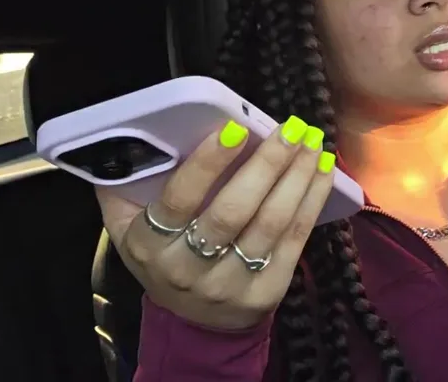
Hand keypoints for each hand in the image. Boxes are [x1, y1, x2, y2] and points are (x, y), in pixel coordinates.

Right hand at [97, 115, 335, 329]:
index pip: (178, 201)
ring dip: (297, 177)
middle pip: (232, 211)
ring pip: (271, 224)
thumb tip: (134, 132)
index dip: (207, 164)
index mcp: (150, 245)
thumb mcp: (128, 224)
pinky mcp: (268, 292)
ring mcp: (230, 284)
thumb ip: (125, 182)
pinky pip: (295, 238)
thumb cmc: (163, 252)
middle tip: (290, 127)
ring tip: (312, 140)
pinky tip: (322, 169)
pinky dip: (312, 199)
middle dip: (266, 164)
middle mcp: (188, 270)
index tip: (235, 129)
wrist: (193, 319)